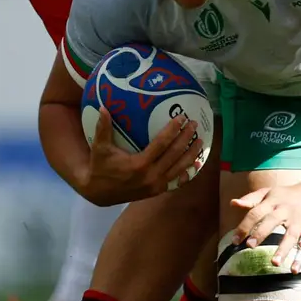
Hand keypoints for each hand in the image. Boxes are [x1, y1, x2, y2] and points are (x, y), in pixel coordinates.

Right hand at [77, 108, 203, 204]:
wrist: (99, 193)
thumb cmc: (100, 167)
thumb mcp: (100, 148)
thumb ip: (103, 128)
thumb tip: (103, 107)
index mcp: (139, 164)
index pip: (161, 144)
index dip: (173, 130)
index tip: (181, 118)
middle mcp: (151, 176)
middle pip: (175, 155)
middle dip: (186, 139)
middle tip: (194, 125)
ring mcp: (155, 185)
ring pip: (179, 169)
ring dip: (191, 155)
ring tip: (201, 141)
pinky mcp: (156, 191)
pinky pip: (176, 181)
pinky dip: (187, 172)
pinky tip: (196, 163)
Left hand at [231, 178, 300, 274]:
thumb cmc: (289, 195)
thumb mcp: (270, 192)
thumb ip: (251, 199)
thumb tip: (232, 203)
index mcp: (273, 202)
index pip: (256, 213)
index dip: (244, 226)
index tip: (234, 241)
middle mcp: (285, 211)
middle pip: (272, 221)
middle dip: (261, 233)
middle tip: (250, 246)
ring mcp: (299, 221)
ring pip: (290, 236)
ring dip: (283, 250)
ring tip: (274, 263)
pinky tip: (294, 269)